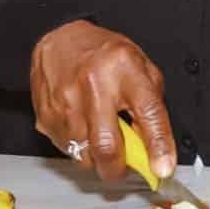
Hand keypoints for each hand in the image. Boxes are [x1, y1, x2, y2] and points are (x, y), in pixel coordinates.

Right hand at [30, 20, 173, 181]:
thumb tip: (155, 144)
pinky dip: (80, 149)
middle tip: (125, 166)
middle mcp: (94, 86)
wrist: (61, 40)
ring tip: (103, 138)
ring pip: (85, 155)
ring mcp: (65, 103)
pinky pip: (67, 149)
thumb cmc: (105, 54)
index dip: (158, 145)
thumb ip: (150, 102)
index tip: (163, 168)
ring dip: (98, 158)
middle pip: (107, 146)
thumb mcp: (140, 65)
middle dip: (119, 168)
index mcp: (124, 69)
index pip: (148, 112)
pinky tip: (85, 128)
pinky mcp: (46, 117)